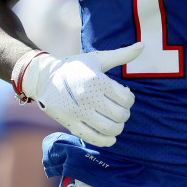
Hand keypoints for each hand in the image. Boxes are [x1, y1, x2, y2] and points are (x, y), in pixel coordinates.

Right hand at [19, 43, 143, 147]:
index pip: (126, 99)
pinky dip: (106, 141)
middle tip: (120, 110)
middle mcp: (87, 97)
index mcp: (96, 80)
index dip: (130, 100)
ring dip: (118, 128)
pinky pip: (92, 138)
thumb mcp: (97, 59)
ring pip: (109, 129)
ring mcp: (78, 112)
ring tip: (115, 122)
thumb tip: (142, 45)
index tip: (125, 97)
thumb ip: (121, 55)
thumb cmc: (74, 67)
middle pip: (120, 115)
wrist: (44, 78)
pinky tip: (110, 137)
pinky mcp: (70, 123)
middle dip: (125, 114)